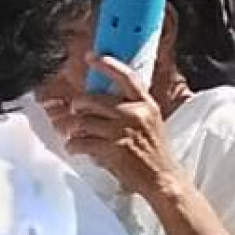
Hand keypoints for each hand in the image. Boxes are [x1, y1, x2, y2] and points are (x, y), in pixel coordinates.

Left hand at [46, 57, 178, 201]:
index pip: (125, 76)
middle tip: (76, 113)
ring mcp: (121, 132)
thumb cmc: (155, 152)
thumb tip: (101, 99)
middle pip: (91, 99)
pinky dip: (73, 146)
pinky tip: (76, 148)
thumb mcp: (150, 122)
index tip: (91, 56)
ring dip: (73, 130)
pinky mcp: (111, 149)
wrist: (162, 178)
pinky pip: (80, 142)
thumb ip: (131, 107)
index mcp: (146, 104)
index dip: (106, 64)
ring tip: (75, 135)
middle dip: (77, 107)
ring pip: (81, 121)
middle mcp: (134, 114)